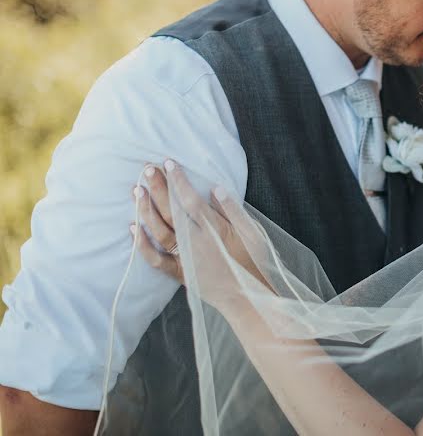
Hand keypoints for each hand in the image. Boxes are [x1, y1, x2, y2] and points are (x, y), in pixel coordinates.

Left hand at [131, 160, 267, 293]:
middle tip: (146, 169)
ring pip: (159, 231)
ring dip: (146, 210)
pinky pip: (155, 259)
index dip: (178, 180)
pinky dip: (142, 245)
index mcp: (213, 229)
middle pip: (171, 211)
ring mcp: (184, 258)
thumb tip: (216, 189)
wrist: (247, 296)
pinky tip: (133, 228)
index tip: (168, 163)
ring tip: (137, 190)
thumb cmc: (252, 262)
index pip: (191, 199)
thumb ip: (233, 211)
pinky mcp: (179, 273)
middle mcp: (195, 242)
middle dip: (158, 188)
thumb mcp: (252, 233)